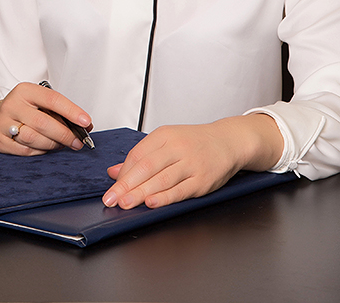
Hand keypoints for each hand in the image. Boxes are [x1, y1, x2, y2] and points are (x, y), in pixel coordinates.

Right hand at [0, 82, 91, 155]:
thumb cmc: (22, 110)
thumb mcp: (37, 102)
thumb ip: (58, 111)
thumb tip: (84, 125)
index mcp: (25, 90)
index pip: (53, 99)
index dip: (72, 111)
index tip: (86, 122)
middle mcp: (12, 105)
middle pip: (44, 122)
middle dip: (65, 134)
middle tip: (78, 142)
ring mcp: (3, 123)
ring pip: (34, 138)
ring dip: (53, 144)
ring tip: (62, 145)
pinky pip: (24, 151)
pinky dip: (39, 152)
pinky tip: (45, 149)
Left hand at [101, 115, 283, 208]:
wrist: (228, 141)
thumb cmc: (195, 142)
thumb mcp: (167, 141)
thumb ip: (141, 157)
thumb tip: (114, 172)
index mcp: (165, 135)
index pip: (138, 154)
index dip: (123, 174)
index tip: (111, 189)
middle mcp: (177, 147)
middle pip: (146, 167)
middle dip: (126, 185)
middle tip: (112, 199)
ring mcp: (190, 163)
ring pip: (161, 179)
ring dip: (140, 193)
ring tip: (125, 204)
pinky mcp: (202, 180)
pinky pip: (180, 190)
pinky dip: (165, 197)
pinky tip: (151, 203)